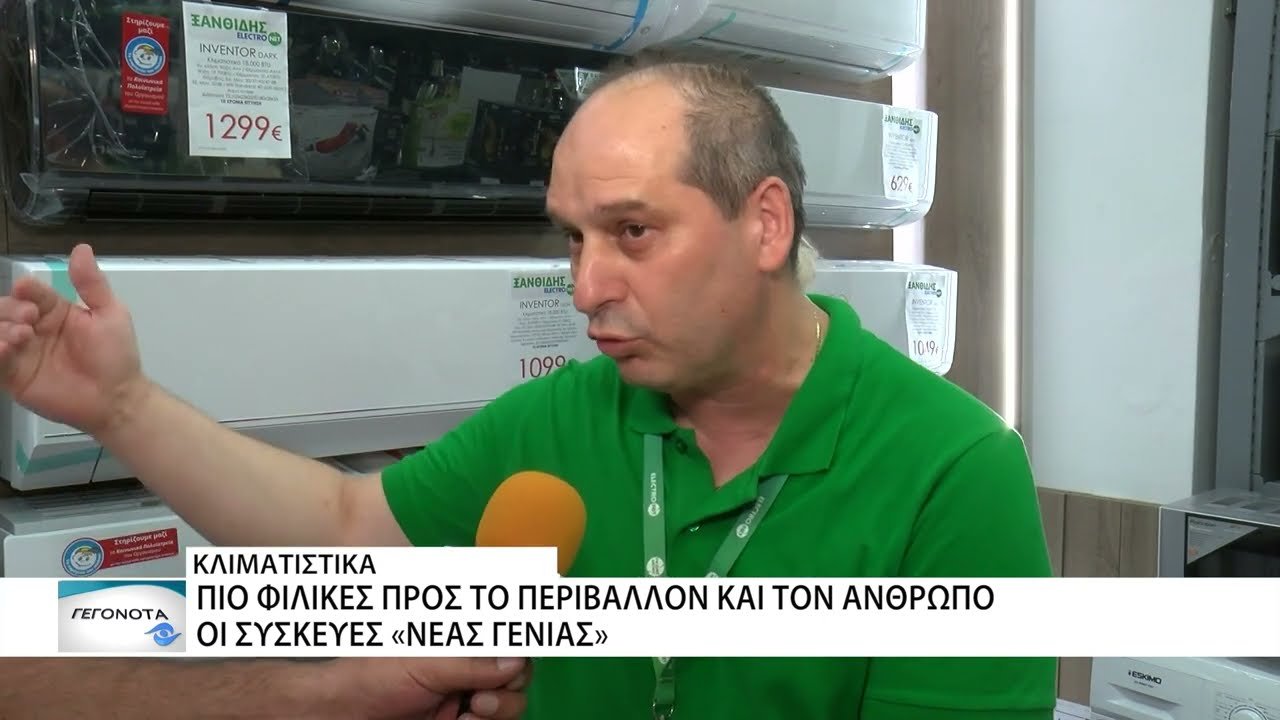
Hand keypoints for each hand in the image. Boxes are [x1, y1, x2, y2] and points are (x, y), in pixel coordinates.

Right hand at [0, 244, 146, 434]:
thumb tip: (81, 248)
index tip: (27, 289)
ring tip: (20, 336)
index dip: (26, 289)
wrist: (116, 398)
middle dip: (10, 309)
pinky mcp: (13, 377)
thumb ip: (92, 284)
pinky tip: (5, 349)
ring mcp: (21, 353)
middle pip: (6, 309)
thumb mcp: (110, 314)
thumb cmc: (115, 356)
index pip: (31, 292)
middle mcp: (33, 329)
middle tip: (29, 319)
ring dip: (0, 329)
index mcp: (54, 311)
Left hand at [332, 656, 530, 719]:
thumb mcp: (426, 665)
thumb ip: (472, 664)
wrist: (338, 715)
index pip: (503, 645)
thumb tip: (515, 660)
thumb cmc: (370, 679)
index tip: (515, 666)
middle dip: (507, 690)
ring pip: (506, 708)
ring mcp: (460, 701)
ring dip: (498, 712)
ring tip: (471, 713)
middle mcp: (464, 671)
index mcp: (457, 645)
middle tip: (481, 699)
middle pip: (514, 679)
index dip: (514, 655)